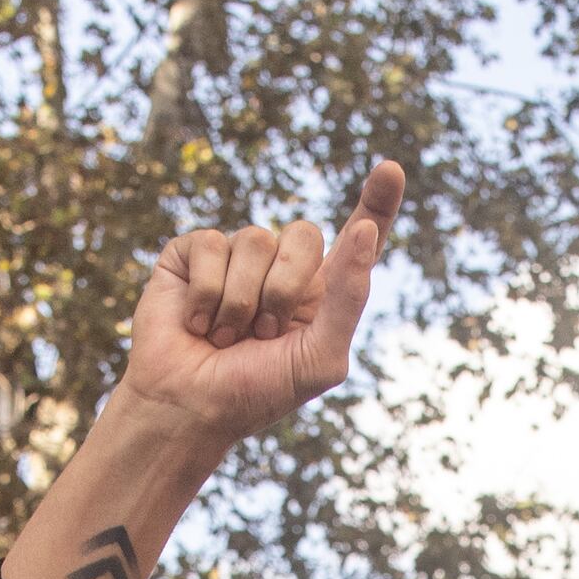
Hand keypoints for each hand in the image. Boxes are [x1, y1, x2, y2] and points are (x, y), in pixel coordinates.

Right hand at [112, 163, 401, 448]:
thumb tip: (363, 230)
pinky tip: (197, 324)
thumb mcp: (320, 358)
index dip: (377, 202)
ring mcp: (235, 255)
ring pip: (255, 239)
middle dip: (285, 289)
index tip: (391, 169)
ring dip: (241, 301)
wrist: (188, 409)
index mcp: (322, 291)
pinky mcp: (192, 252)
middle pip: (304, 234)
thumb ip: (348, 298)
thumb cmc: (256, 392)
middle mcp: (280, 265)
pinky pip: (212, 244)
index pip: (357, 237)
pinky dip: (207, 295)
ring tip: (227, 336)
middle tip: (264, 333)